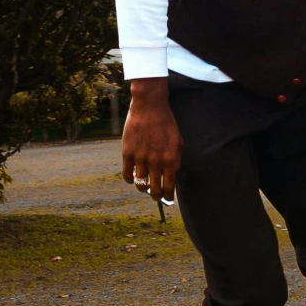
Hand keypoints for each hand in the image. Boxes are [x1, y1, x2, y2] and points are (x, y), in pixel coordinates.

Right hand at [121, 80, 182, 202]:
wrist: (149, 107)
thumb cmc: (166, 123)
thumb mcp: (178, 141)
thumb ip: (176, 160)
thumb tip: (173, 175)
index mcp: (170, 160)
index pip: (169, 186)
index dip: (168, 196)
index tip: (167, 199)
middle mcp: (155, 162)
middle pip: (154, 189)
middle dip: (155, 196)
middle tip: (155, 197)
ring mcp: (140, 158)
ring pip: (140, 184)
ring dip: (142, 188)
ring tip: (144, 187)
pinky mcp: (127, 153)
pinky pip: (127, 174)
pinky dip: (130, 180)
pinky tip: (133, 178)